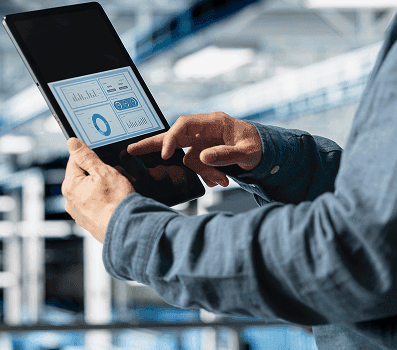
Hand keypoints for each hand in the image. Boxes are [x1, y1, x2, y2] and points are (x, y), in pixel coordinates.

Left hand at [62, 138, 133, 242]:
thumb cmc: (116, 202)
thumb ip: (85, 156)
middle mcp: (70, 200)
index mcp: (70, 185)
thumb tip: (72, 143)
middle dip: (99, 173)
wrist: (126, 230)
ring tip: (117, 190)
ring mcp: (79, 213)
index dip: (91, 156)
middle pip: (83, 176)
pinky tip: (115, 202)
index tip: (103, 159)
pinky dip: (104, 201)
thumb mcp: (103, 171)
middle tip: (115, 176)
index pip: (74, 160)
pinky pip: (95, 204)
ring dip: (102, 187)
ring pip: (90, 190)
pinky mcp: (88, 222)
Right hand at [127, 111, 261, 187]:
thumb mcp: (247, 152)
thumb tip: (202, 157)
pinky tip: (221, 180)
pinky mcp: (204, 155)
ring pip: (188, 158)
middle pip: (173, 135)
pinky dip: (206, 175)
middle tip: (131, 150)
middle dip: (153, 143)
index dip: (171, 138)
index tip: (166, 155)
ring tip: (222, 180)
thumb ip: (226, 154)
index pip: (184, 125)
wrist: (265, 153)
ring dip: (201, 172)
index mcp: (214, 122)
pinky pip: (197, 166)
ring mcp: (203, 143)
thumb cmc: (258, 146)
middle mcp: (204, 131)